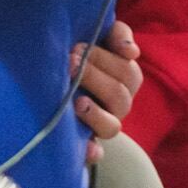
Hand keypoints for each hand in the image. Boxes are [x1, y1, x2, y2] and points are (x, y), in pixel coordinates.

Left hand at [72, 21, 142, 165]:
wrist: (56, 76)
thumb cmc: (82, 51)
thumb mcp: (102, 36)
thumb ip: (119, 34)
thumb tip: (131, 52)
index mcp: (126, 79)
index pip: (127, 72)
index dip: (105, 60)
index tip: (77, 48)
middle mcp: (119, 104)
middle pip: (119, 96)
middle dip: (94, 77)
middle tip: (69, 62)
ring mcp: (105, 124)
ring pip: (112, 126)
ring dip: (96, 114)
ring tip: (77, 102)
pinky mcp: (88, 142)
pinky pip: (97, 153)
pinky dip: (92, 152)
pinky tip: (86, 148)